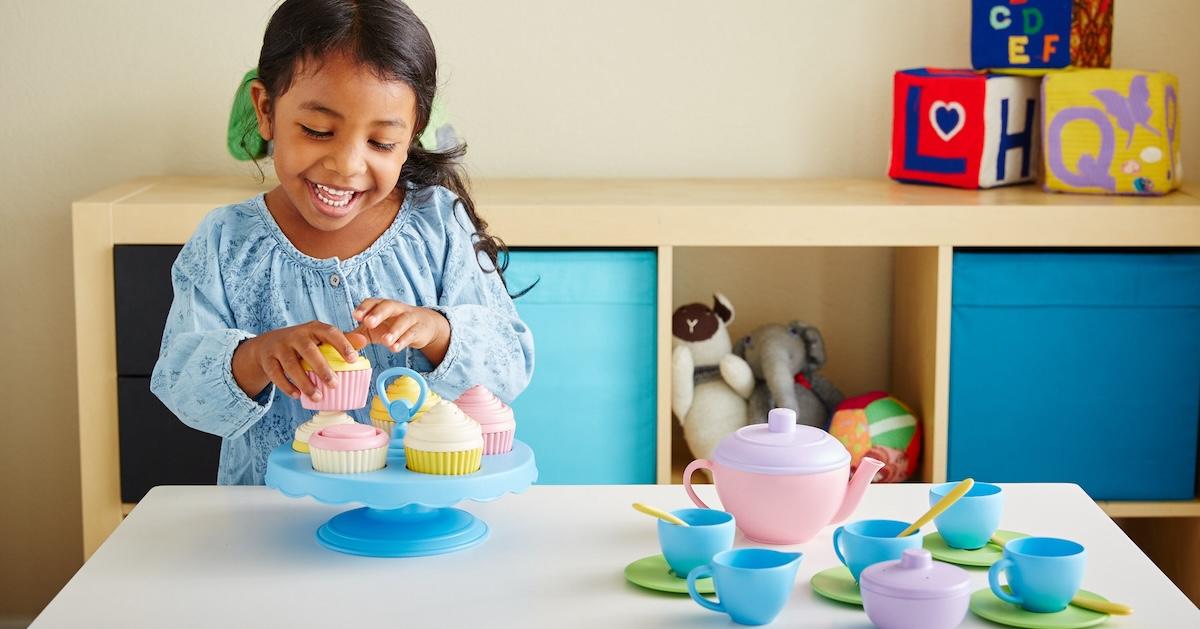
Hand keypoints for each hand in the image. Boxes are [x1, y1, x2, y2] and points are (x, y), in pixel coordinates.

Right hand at [232, 321, 367, 400]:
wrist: (267, 344)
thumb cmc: (303, 343)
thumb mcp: (320, 338)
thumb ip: (342, 339)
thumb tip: (364, 341)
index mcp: (313, 328)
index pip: (329, 332)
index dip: (342, 344)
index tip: (353, 359)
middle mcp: (295, 335)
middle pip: (308, 350)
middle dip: (321, 368)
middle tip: (335, 384)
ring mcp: (279, 347)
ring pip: (291, 365)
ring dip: (304, 382)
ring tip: (318, 396)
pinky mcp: (267, 360)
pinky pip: (276, 374)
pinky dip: (286, 386)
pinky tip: (297, 395)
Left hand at [351, 298, 449, 354]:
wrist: (422, 326)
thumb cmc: (392, 325)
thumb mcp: (374, 329)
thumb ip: (357, 334)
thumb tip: (337, 342)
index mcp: (381, 305)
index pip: (372, 302)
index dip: (364, 308)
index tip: (355, 316)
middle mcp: (396, 308)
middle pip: (388, 306)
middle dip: (378, 314)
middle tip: (368, 323)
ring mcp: (409, 318)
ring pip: (403, 320)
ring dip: (394, 330)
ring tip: (385, 341)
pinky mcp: (418, 329)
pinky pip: (412, 334)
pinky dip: (404, 341)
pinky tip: (395, 348)